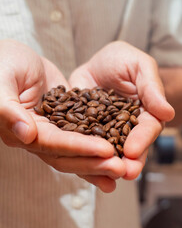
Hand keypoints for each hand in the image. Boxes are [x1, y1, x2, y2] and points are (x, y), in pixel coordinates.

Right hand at [0, 40, 124, 191]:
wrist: (12, 57)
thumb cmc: (3, 61)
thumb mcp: (1, 80)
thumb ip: (7, 108)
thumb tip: (27, 135)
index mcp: (18, 129)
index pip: (53, 144)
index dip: (80, 148)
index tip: (106, 150)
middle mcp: (35, 137)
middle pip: (68, 156)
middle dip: (95, 163)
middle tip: (122, 168)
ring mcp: (52, 133)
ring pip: (77, 154)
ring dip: (99, 163)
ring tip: (123, 170)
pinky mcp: (65, 126)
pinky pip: (83, 140)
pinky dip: (97, 152)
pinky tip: (117, 157)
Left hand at [70, 41, 174, 182]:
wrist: (97, 62)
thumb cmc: (123, 60)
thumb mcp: (139, 66)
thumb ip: (152, 88)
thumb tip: (167, 113)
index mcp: (146, 113)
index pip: (147, 128)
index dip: (142, 140)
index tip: (133, 150)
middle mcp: (129, 127)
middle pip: (131, 148)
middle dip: (129, 162)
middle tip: (125, 173)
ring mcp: (108, 132)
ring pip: (110, 153)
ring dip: (108, 166)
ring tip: (106, 178)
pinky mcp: (87, 133)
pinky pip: (86, 147)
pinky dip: (84, 159)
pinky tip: (81, 169)